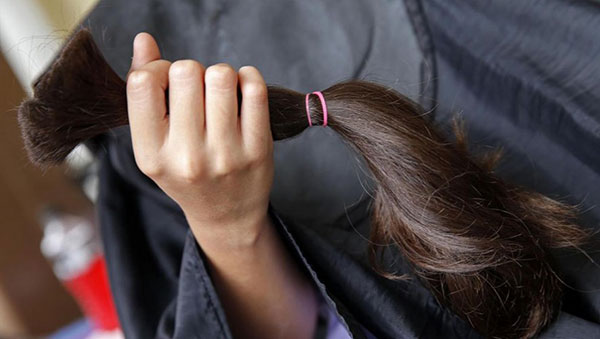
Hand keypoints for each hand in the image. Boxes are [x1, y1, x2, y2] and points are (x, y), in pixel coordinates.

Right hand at [126, 33, 273, 246]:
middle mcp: (187, 157)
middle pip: (185, 71)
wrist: (226, 215)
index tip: (166, 82)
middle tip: (198, 93)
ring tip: (220, 93)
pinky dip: (248, 77)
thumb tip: (144, 40)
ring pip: (220, 74)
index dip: (155, 69)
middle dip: (191, 71)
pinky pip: (254, 88)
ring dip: (220, 74)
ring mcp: (225, 154)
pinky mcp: (258, 149)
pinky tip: (242, 89)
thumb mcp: (155, 144)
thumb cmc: (186, 173)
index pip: (143, 83)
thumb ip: (144, 92)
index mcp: (151, 155)